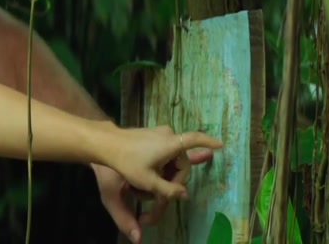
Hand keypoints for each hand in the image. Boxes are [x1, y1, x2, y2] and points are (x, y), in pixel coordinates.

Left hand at [99, 125, 221, 240]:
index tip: (221, 144)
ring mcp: (160, 133)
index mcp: (170, 143)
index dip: (208, 142)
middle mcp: (168, 134)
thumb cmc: (127, 162)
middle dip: (176, 177)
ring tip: (153, 183)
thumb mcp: (147, 181)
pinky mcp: (152, 134)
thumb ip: (168, 190)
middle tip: (163, 191)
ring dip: (168, 171)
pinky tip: (153, 172)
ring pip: (173, 157)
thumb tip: (185, 195)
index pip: (194, 139)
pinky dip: (162, 163)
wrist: (107, 144)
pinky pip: (165, 151)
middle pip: (182, 160)